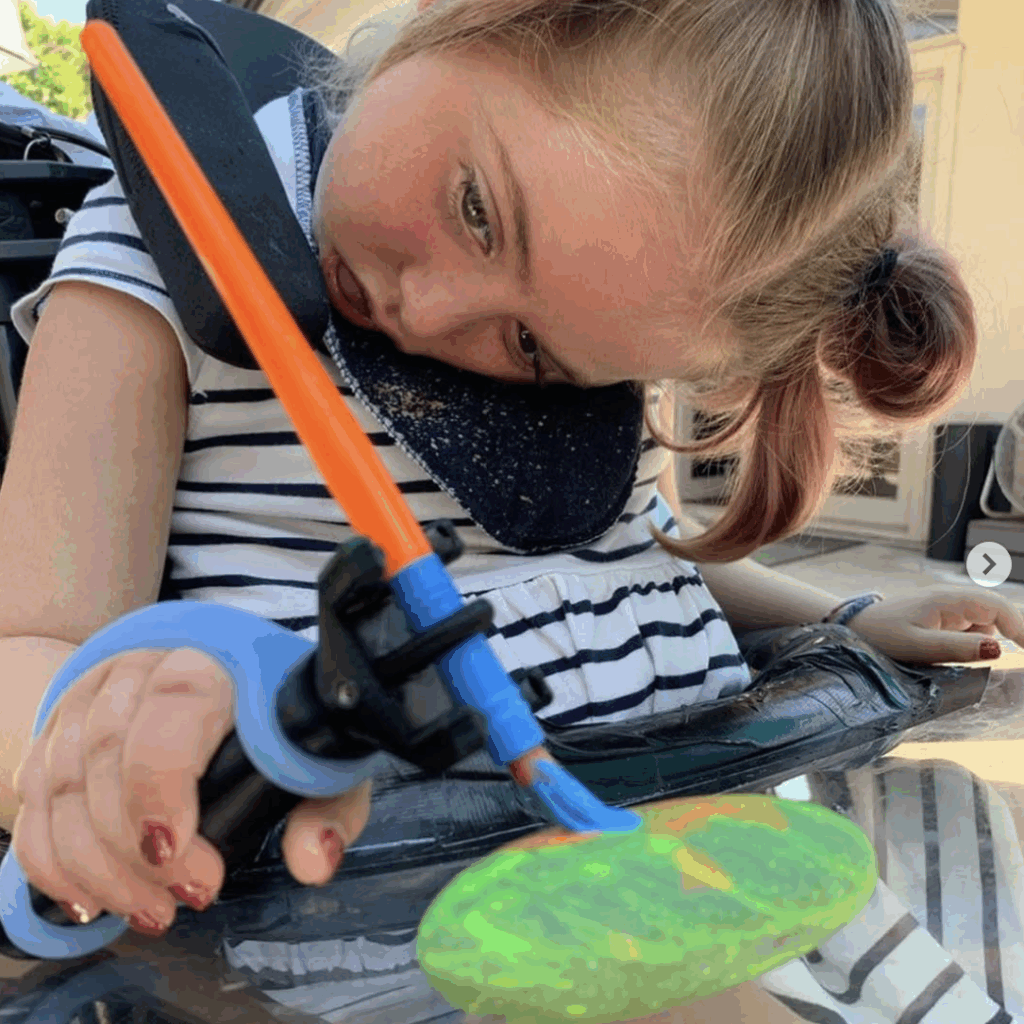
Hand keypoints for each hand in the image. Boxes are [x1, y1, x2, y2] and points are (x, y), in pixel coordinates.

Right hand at [11, 647, 371, 936]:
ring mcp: (89, 699)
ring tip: (150, 910)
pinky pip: (33, 802)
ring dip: (97, 866)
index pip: (173, 706)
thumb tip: (313, 862)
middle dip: (133, 848)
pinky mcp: (57, 733)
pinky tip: (92, 899)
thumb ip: (327, 808)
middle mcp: (139, 670)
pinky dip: (54, 861)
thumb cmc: (271, 724)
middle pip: (107, 753)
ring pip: (62, 783)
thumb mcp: (316, 759)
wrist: (216, 675)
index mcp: (210, 664)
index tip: (178, 853)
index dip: (161, 783)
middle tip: (181, 900)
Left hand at [846, 586, 1023, 663]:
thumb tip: (997, 650)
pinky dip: (973, 640)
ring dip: (988, 638)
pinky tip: (959, 653)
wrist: (852, 627)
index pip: (997, 607)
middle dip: (1012, 631)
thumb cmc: (879, 636)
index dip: (1020, 627)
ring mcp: (946, 607)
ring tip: (970, 654)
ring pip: (984, 621)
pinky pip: (969, 627)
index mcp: (947, 600)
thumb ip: (956, 648)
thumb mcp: (918, 646)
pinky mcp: (940, 618)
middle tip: (1021, 656)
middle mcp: (950, 599)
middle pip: (996, 611)